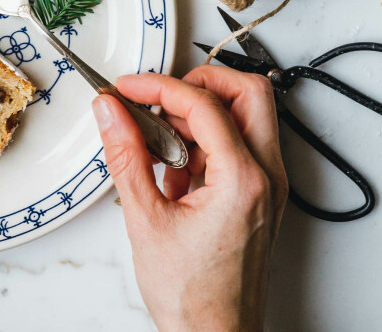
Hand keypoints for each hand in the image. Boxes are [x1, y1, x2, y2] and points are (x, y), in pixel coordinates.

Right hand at [93, 67, 287, 331]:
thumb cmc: (192, 298)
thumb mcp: (145, 221)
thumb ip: (125, 156)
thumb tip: (111, 112)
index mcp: (242, 180)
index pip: (204, 104)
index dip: (159, 87)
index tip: (127, 89)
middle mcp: (267, 178)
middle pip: (248, 92)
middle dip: (201, 82)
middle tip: (161, 95)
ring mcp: (269, 188)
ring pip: (250, 116)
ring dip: (204, 113)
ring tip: (160, 140)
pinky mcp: (262, 198)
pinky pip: (243, 145)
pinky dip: (210, 141)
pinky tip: (174, 169)